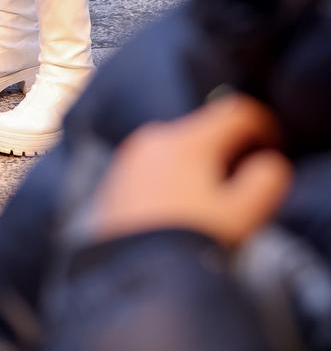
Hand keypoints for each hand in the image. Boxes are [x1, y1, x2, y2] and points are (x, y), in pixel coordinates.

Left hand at [90, 95, 291, 247]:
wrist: (133, 273)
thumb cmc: (191, 241)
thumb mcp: (242, 216)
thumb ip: (265, 182)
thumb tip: (270, 163)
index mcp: (189, 140)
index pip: (234, 114)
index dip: (261, 125)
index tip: (272, 147)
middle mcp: (155, 138)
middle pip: (204, 132)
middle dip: (226, 153)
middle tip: (241, 188)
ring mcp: (131, 158)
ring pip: (177, 151)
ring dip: (197, 169)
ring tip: (208, 208)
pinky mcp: (115, 179)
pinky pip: (153, 170)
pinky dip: (171, 182)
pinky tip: (177, 214)